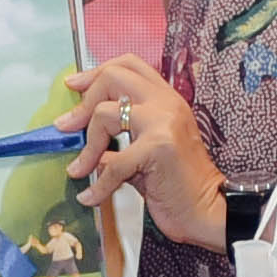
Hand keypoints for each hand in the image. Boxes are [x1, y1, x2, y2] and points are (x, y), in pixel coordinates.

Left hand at [68, 53, 229, 248]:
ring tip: (79, 169)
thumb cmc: (179, 185)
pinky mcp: (158, 149)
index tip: (73, 87)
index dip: (96, 72)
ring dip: (86, 148)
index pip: (129, 64)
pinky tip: (90, 197)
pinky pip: (112, 163)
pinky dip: (97, 185)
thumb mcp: (145, 153)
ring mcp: (164, 123)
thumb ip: (120, 140)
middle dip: (83, 103)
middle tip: (67, 127)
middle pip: (113, 77)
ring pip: (105, 115)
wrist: (209, 212)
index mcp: (166, 99)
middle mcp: (167, 103)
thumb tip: (84, 141)